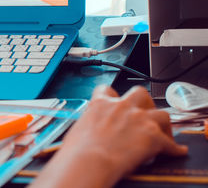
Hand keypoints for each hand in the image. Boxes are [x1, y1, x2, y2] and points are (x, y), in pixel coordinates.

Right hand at [31, 85, 187, 187]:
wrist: (88, 161)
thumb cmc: (77, 151)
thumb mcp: (77, 131)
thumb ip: (88, 126)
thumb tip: (88, 134)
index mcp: (99, 104)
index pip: (106, 90)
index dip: (112, 96)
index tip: (115, 102)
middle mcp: (121, 107)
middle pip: (140, 94)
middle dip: (144, 103)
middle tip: (142, 116)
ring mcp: (139, 119)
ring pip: (161, 113)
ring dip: (162, 124)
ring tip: (161, 134)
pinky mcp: (153, 136)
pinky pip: (170, 142)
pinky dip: (173, 148)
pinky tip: (174, 151)